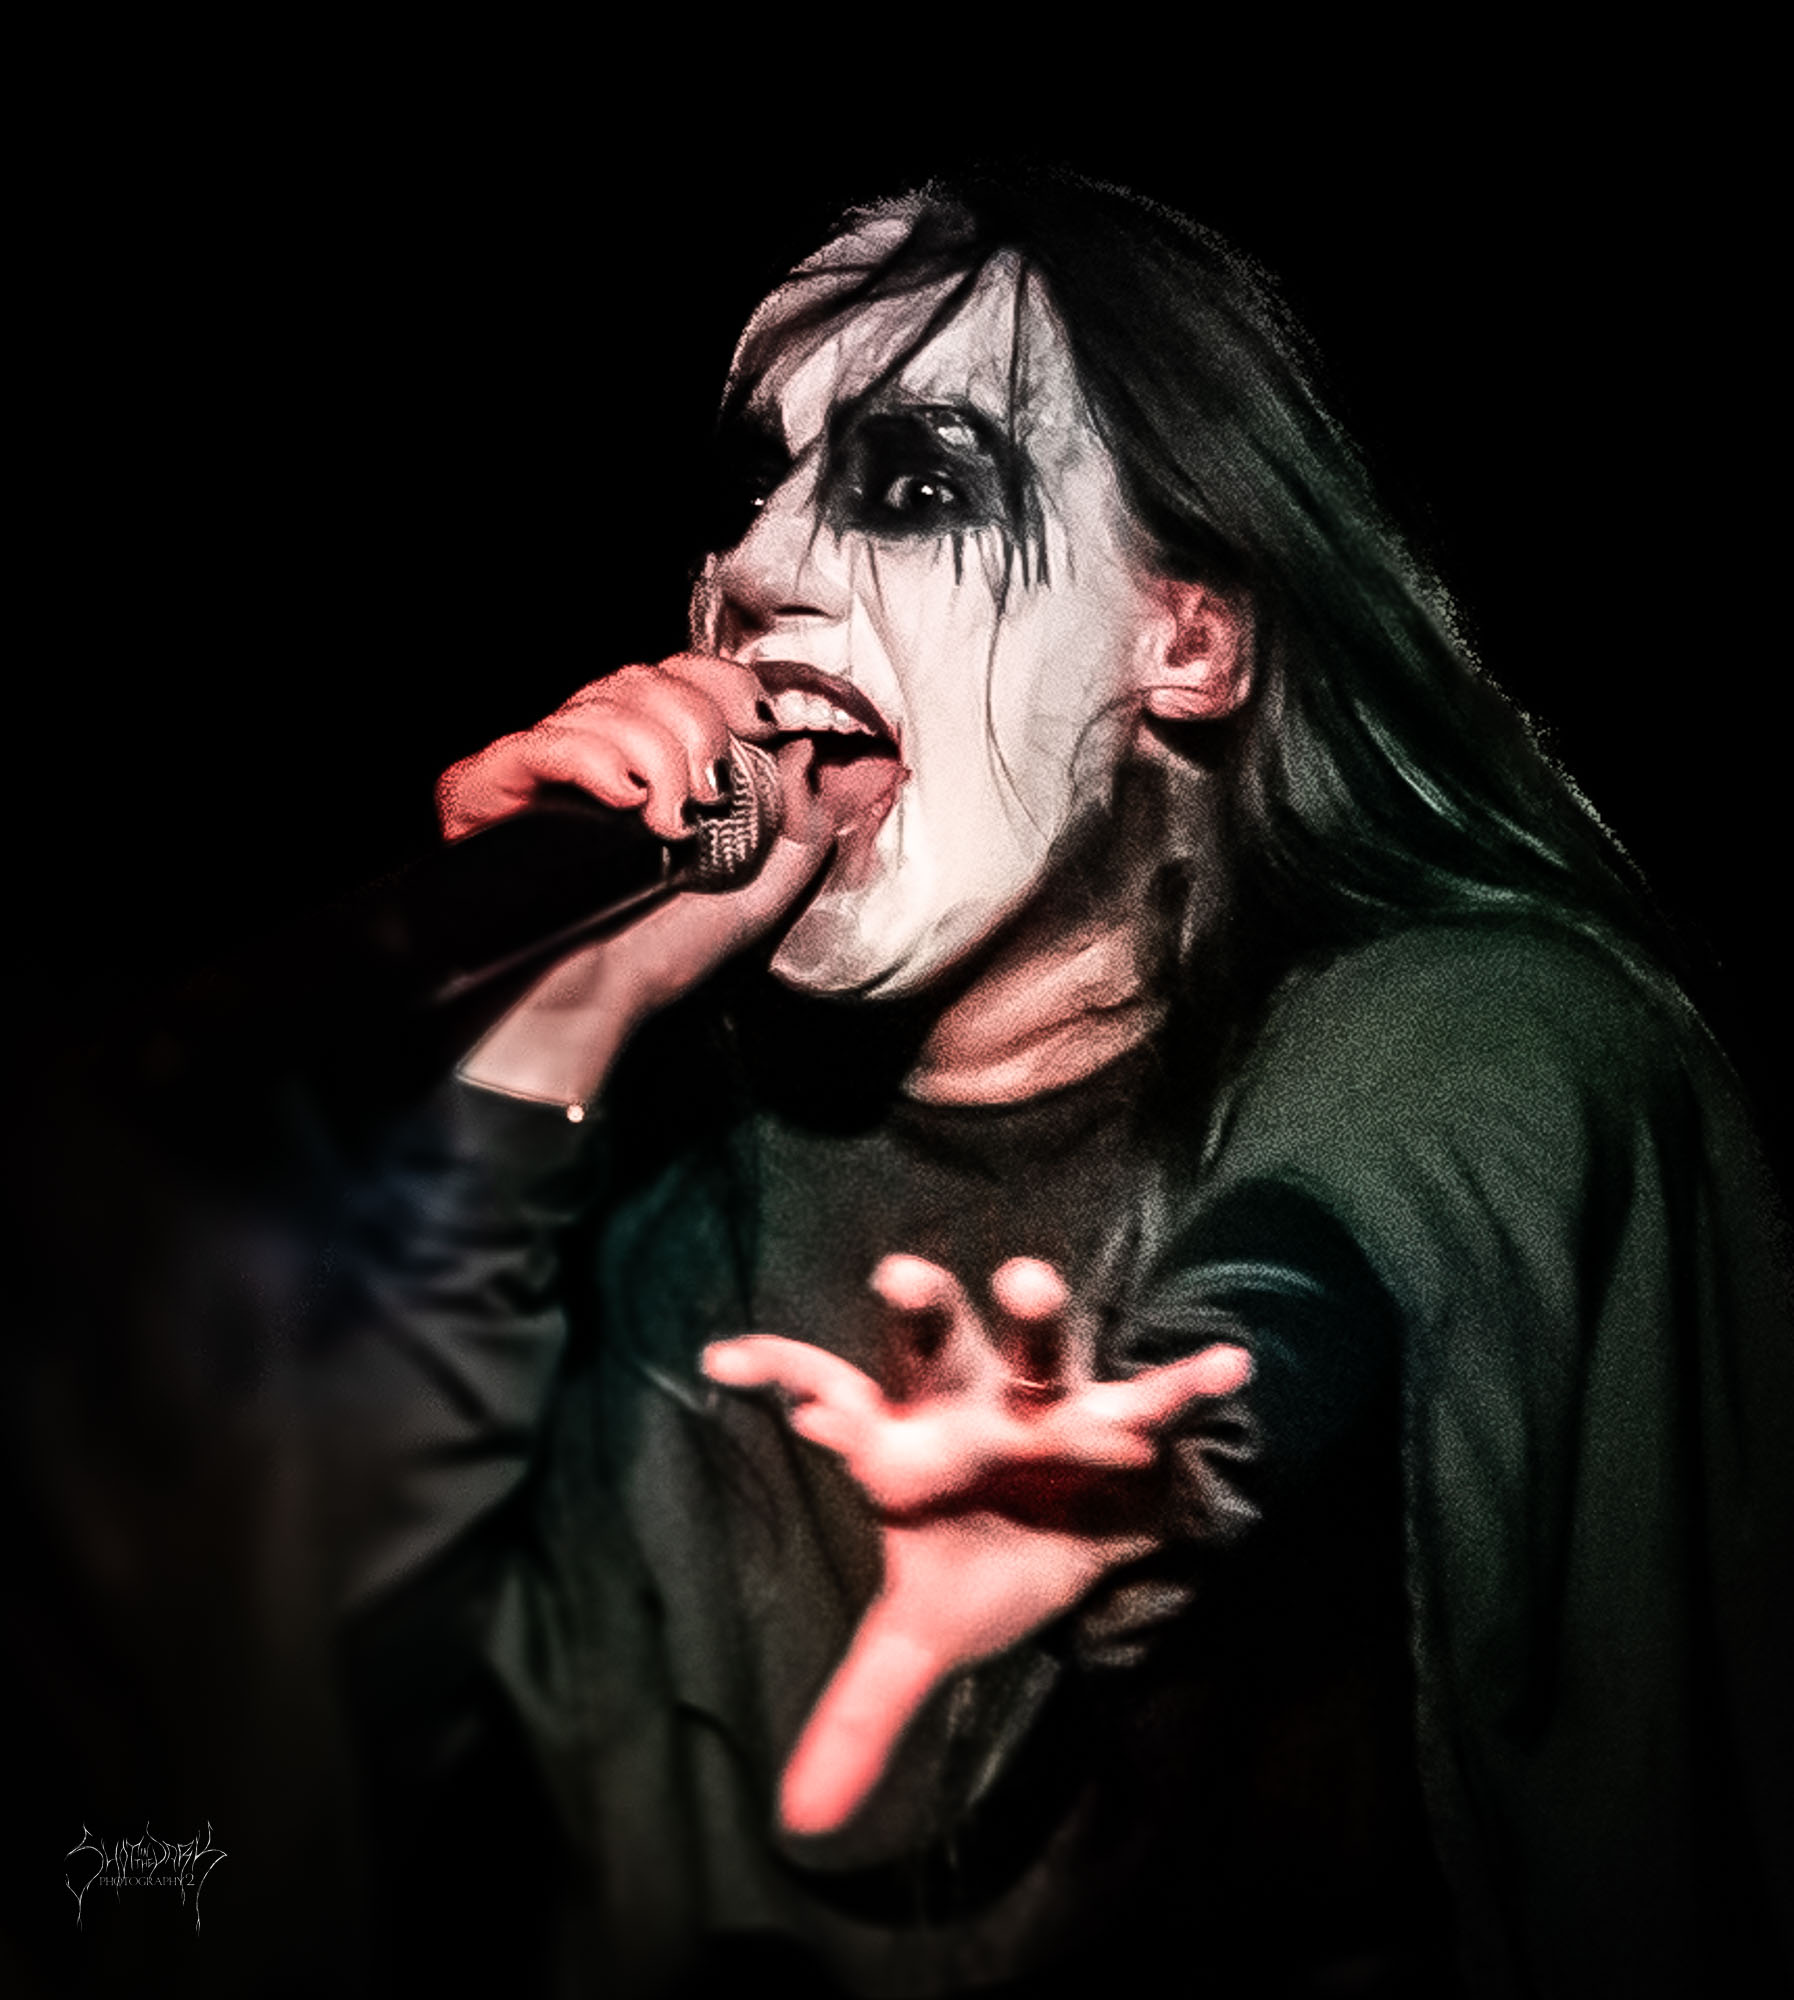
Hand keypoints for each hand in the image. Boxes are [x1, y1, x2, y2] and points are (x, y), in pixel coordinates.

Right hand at [442, 657, 836, 1103]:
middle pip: (642, 678)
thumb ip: (802, 824)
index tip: (761, 725)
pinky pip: (538, 742)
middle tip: (712, 796)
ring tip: (669, 827)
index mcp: (647, 760)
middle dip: (696, 723)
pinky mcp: (484, 790)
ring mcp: (535, 768)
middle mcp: (589, 752)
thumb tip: (806, 750)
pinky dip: (591, 759)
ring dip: (655, 756)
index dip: (725, 683)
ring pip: (599, 704)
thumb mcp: (759, 893)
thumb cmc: (661, 955)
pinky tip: (622, 799)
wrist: (592, 1005)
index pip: (679, 674)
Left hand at [702, 1253, 1251, 1835]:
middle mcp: (966, 1408)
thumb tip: (795, 1823)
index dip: (781, 1375)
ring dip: (1035, 1315)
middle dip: (918, 1311)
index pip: (831, 1397)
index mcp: (904, 1447)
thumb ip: (860, 1713)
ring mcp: (1045, 1408)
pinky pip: (1155, 1397)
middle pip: (931, 1346)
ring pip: (1038, 1347)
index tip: (723, 1362)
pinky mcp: (1122, 1425)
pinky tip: (1226, 1365)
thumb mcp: (920, 1639)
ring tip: (1026, 1279)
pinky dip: (1188, 1382)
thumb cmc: (986, 1561)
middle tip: (895, 1276)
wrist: (1083, 1535)